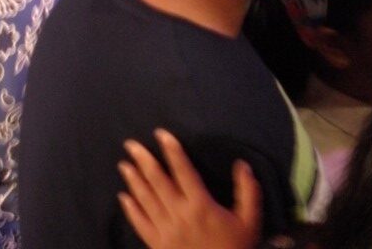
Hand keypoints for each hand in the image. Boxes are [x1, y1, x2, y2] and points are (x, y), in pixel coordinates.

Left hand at [118, 128, 261, 248]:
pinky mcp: (157, 245)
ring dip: (134, 180)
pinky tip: (123, 197)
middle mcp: (179, 214)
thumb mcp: (249, 219)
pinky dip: (130, 209)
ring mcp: (165, 231)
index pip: (183, 170)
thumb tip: (242, 164)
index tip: (161, 134)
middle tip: (131, 144)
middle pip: (158, 181)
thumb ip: (248, 190)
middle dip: (144, 161)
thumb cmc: (234, 248)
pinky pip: (140, 224)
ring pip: (145, 200)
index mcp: (200, 204)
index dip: (172, 151)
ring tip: (124, 164)